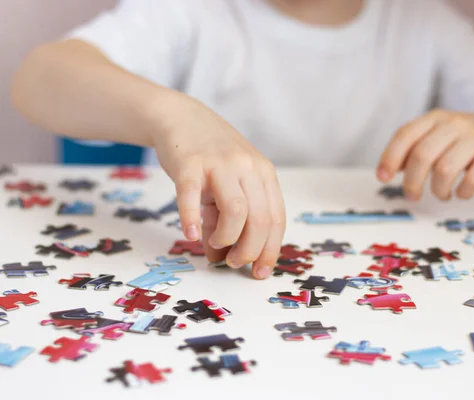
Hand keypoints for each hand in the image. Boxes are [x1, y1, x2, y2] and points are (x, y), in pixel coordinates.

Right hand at [151, 95, 285, 278]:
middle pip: (261, 220)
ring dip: (228, 238)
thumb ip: (225, 222)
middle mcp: (248, 168)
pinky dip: (193, 220)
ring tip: (216, 246)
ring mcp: (220, 164)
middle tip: (234, 263)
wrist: (181, 118)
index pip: (276, 219)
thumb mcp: (227, 187)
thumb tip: (220, 258)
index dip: (270, 250)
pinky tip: (191, 235)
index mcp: (264, 174)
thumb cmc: (210, 159)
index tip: (260, 273)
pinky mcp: (190, 164)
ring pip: (237, 211)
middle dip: (250, 250)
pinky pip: (193, 197)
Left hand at [377, 110, 473, 200]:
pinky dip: (463, 192)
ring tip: (443, 194)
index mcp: (436, 118)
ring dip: (438, 190)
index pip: (405, 135)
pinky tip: (462, 193)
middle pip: (422, 155)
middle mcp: (455, 123)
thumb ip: (415, 149)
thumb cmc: (468, 142)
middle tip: (413, 197)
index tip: (383, 179)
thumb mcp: (440, 137)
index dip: (390, 158)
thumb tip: (389, 170)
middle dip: (412, 182)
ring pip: (445, 169)